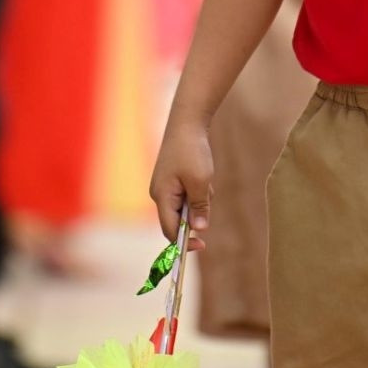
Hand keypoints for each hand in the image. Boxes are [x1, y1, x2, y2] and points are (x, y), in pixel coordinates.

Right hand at [148, 119, 213, 251]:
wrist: (187, 122)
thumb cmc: (192, 151)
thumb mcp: (200, 181)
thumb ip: (199, 207)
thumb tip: (199, 230)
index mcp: (162, 197)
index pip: (169, 231)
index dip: (184, 242)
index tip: (202, 245)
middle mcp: (160, 194)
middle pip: (177, 220)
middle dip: (196, 215)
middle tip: (207, 196)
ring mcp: (165, 186)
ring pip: (185, 207)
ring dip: (200, 200)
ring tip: (205, 180)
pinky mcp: (172, 180)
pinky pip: (187, 196)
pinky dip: (198, 191)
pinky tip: (203, 176)